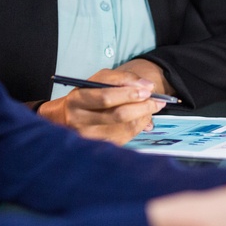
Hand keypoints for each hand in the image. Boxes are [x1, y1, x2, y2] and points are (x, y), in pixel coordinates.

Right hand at [38, 69, 165, 143]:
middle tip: (158, 100)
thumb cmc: (88, 94)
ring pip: (125, 128)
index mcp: (77, 100)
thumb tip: (147, 86)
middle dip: (142, 106)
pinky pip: (127, 137)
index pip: (105, 98)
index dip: (129, 94)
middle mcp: (80, 121)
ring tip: (152, 106)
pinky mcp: (100, 147)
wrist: (67, 118)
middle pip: (118, 115)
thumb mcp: (99, 79)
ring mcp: (90, 138)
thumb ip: (122, 78)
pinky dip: (139, 126)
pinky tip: (141, 117)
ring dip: (144, 116)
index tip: (148, 90)